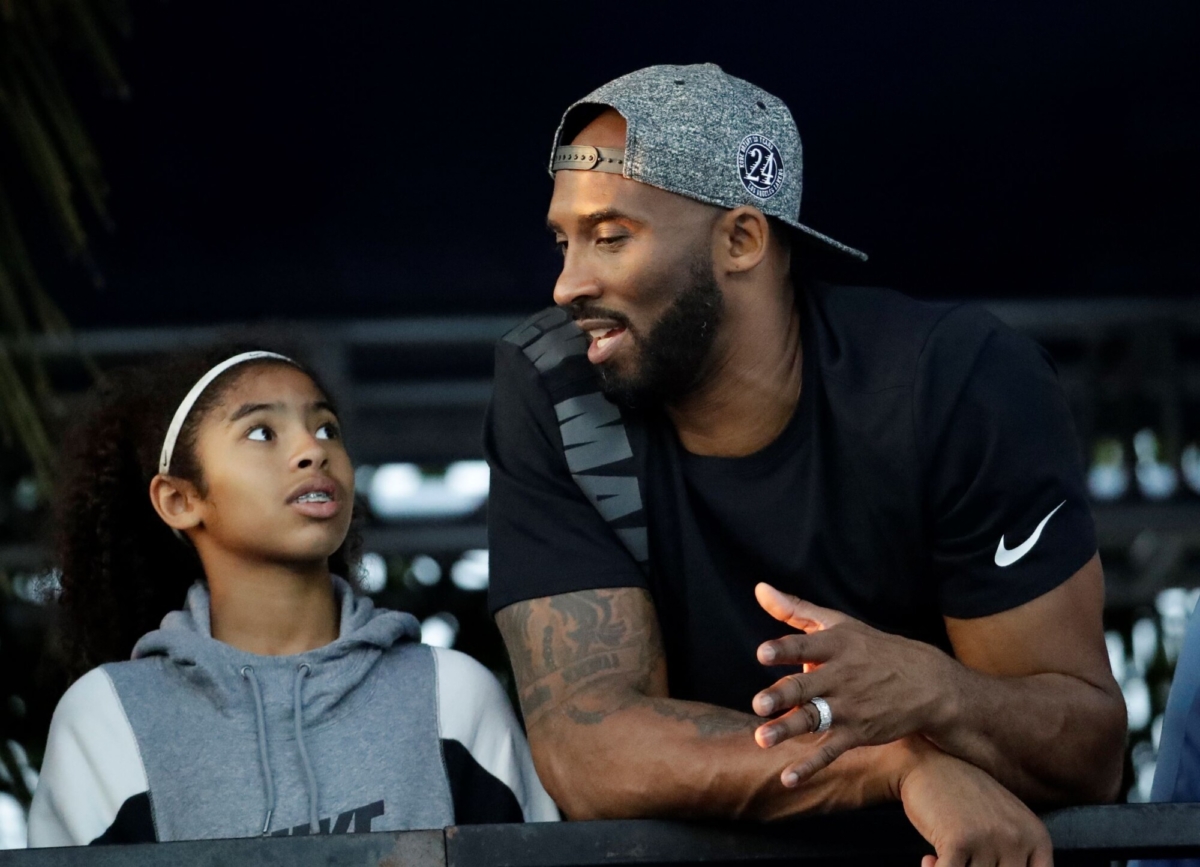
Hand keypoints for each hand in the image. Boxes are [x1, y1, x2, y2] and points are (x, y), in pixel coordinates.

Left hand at [752, 583, 956, 782]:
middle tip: (758, 704)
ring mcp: (850, 707)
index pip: (805, 645)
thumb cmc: (874, 649)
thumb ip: (796, 609)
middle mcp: (841, 676)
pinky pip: (830, 751)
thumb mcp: (839, 623)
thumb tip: (759, 589)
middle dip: (782, 695)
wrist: (930, 685)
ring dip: (788, 729)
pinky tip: (787, 778)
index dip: (785, 650)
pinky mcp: (858, 733)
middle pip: (806, 686)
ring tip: (762, 739)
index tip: (762, 653)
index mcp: (836, 645)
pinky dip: (810, 766)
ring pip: (814, 719)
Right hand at [899, 741, 1052, 866]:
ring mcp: (989, 839)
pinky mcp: (958, 841)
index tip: (986, 864)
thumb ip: (1017, 855)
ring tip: (942, 859)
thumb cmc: (964, 796)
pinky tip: (928, 859)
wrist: (925, 762)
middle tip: (963, 861)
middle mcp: (1018, 838)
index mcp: (1037, 837)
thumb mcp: (1006, 823)